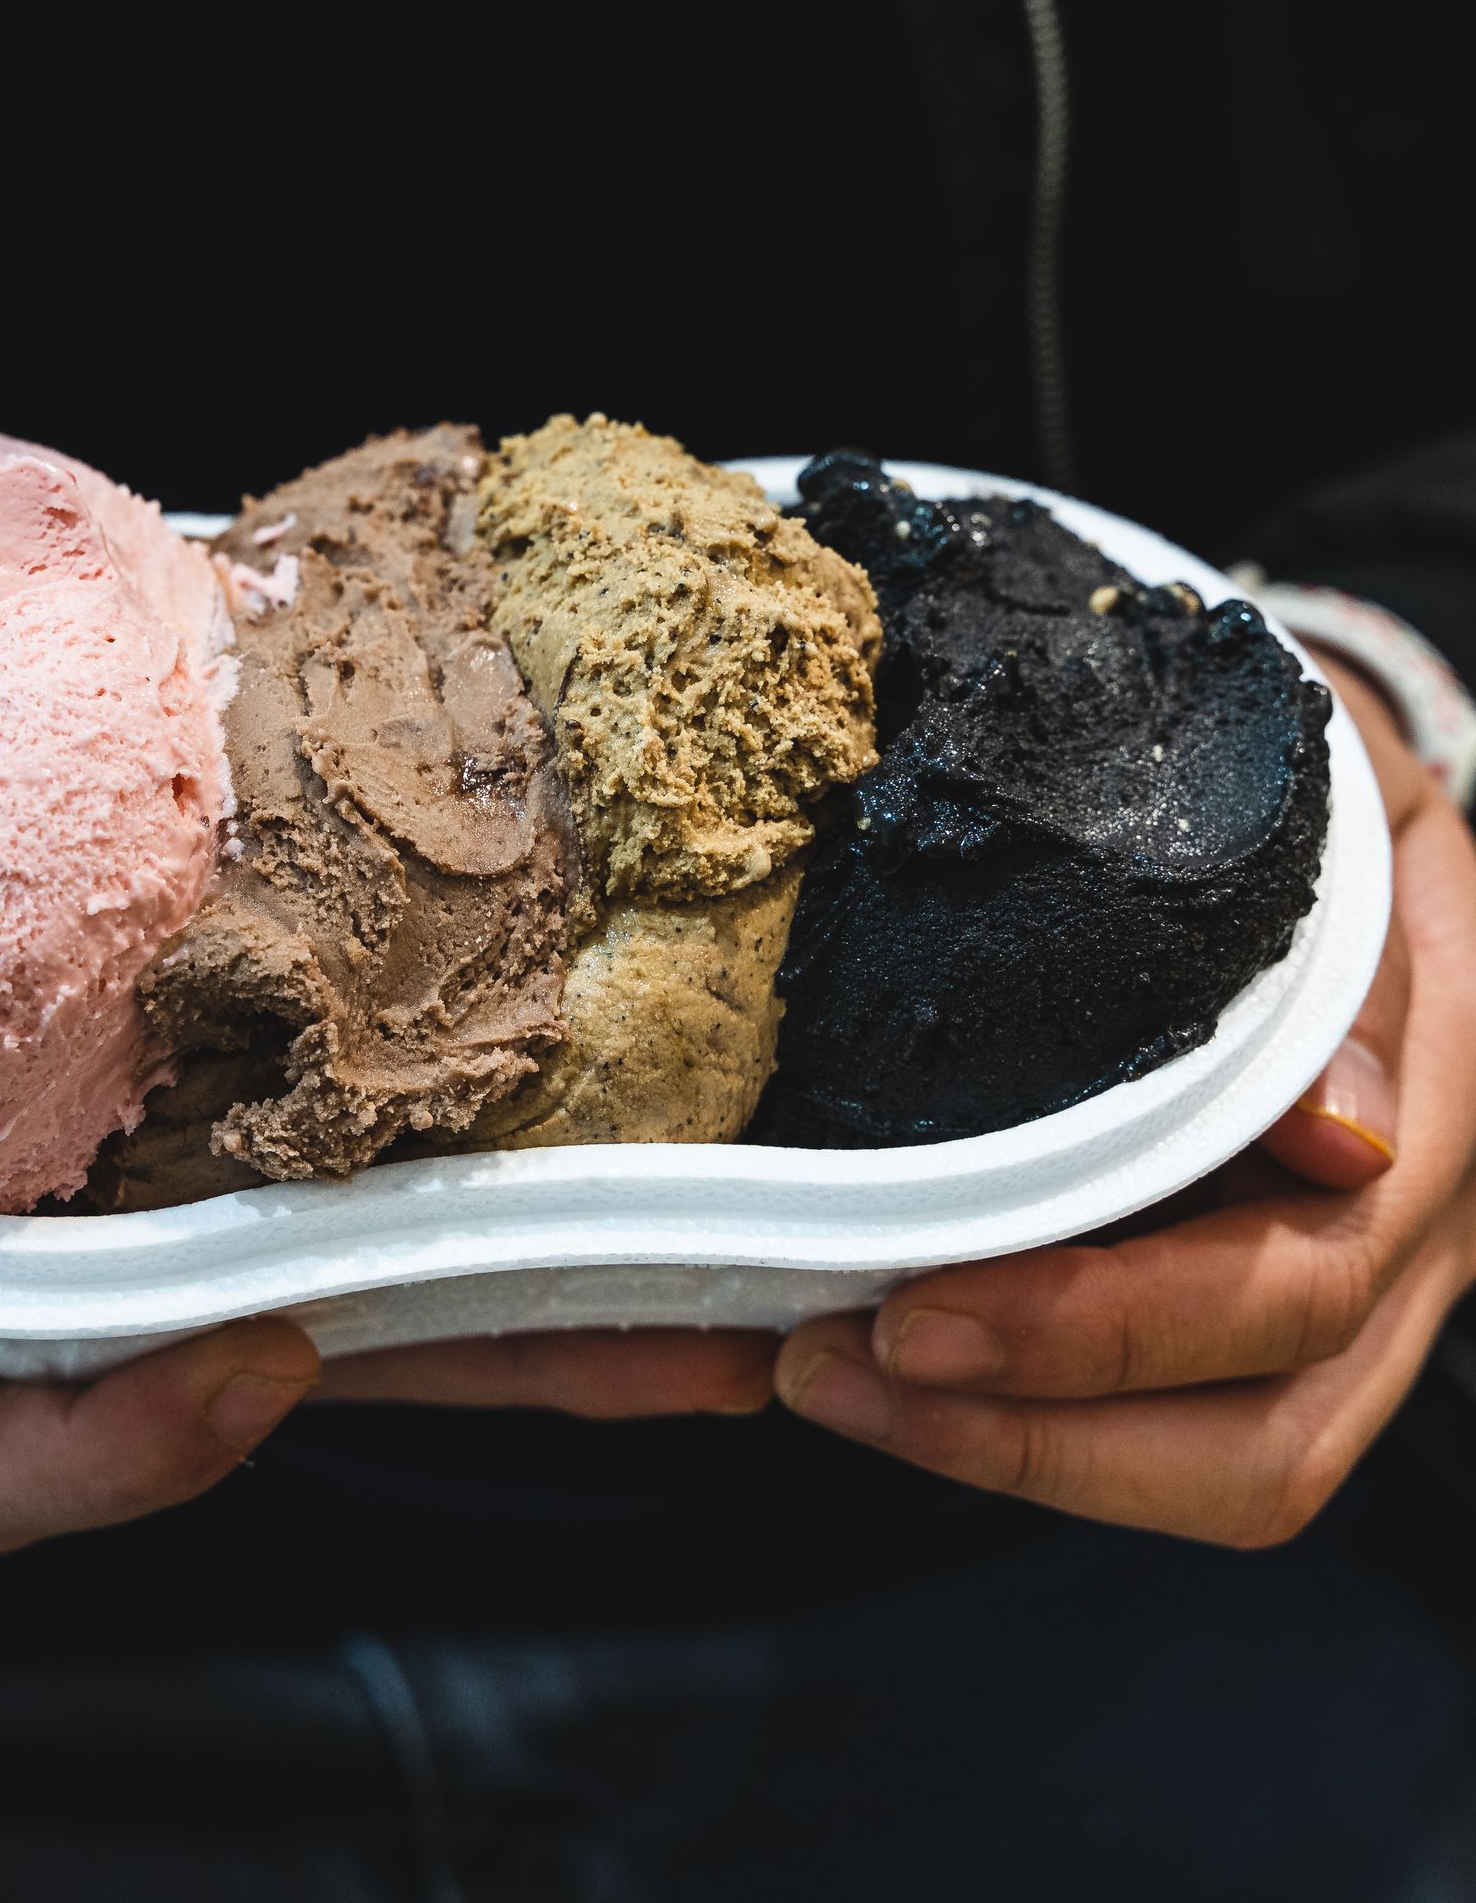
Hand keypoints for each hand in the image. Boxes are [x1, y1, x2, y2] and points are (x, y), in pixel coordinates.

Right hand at [0, 660, 769, 1548]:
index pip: (8, 1455)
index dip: (135, 1455)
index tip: (261, 1363)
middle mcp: (65, 1253)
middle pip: (296, 1354)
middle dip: (500, 1363)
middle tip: (700, 1349)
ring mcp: (157, 1155)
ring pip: (370, 1237)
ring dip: (557, 1247)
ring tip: (750, 1241)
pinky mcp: (210, 1041)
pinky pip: (361, 1083)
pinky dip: (482, 1080)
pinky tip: (613, 1046)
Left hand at [772, 659, 1475, 1545]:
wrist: (1352, 799)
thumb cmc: (1317, 778)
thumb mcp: (1336, 792)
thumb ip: (1339, 943)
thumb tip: (1340, 1132)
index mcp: (1450, 1104)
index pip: (1306, 1279)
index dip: (1117, 1324)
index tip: (924, 1308)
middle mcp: (1420, 1230)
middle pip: (1272, 1429)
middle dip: (1040, 1422)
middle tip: (841, 1356)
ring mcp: (1366, 1285)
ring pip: (1233, 1468)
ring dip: (1019, 1455)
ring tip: (833, 1379)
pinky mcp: (1277, 1303)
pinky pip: (1177, 1429)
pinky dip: (1028, 1424)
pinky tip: (885, 1372)